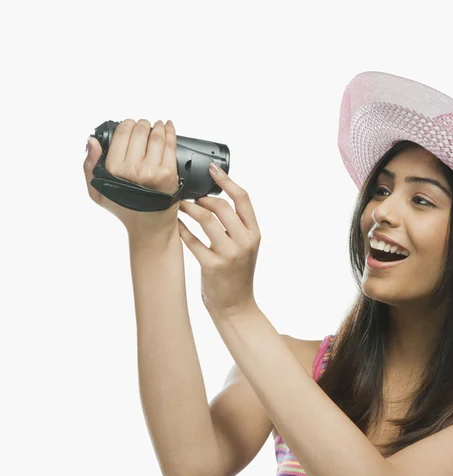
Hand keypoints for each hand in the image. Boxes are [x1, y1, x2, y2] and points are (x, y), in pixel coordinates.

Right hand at [83, 119, 179, 241]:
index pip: (122, 133)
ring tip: (157, 125)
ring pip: (156, 136)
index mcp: (114, 170)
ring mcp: (153, 171)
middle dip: (142, 124)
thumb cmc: (125, 209)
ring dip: (157, 126)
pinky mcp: (169, 174)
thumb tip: (92, 141)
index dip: (127, 125)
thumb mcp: (97, 191)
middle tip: (144, 125)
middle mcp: (133, 169)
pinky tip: (168, 127)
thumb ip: (89, 165)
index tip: (130, 125)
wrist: (150, 227)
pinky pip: (170, 146)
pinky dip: (170, 132)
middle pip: (140, 131)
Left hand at [177, 164, 260, 316]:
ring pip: (206, 219)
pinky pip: (192, 240)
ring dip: (189, 209)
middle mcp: (245, 242)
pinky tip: (175, 224)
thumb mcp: (245, 247)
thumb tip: (214, 198)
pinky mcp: (212, 266)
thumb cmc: (237, 274)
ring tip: (180, 206)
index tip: (212, 169)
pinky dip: (181, 229)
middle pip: (221, 206)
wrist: (236, 306)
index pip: (243, 199)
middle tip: (190, 198)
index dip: (226, 180)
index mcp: (255, 234)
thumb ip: (236, 226)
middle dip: (202, 198)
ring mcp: (229, 254)